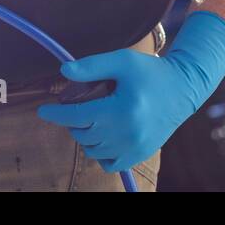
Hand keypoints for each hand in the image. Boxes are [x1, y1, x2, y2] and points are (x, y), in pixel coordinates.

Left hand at [36, 10, 224, 171]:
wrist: (183, 88)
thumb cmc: (150, 71)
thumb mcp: (122, 60)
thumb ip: (91, 66)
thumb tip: (63, 71)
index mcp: (122, 110)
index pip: (78, 117)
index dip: (56, 114)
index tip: (42, 110)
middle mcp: (129, 134)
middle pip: (84, 134)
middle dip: (71, 121)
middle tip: (73, 106)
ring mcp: (136, 148)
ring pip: (94, 150)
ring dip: (84, 136)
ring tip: (87, 118)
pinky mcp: (141, 154)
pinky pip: (110, 164)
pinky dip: (99, 153)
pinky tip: (100, 137)